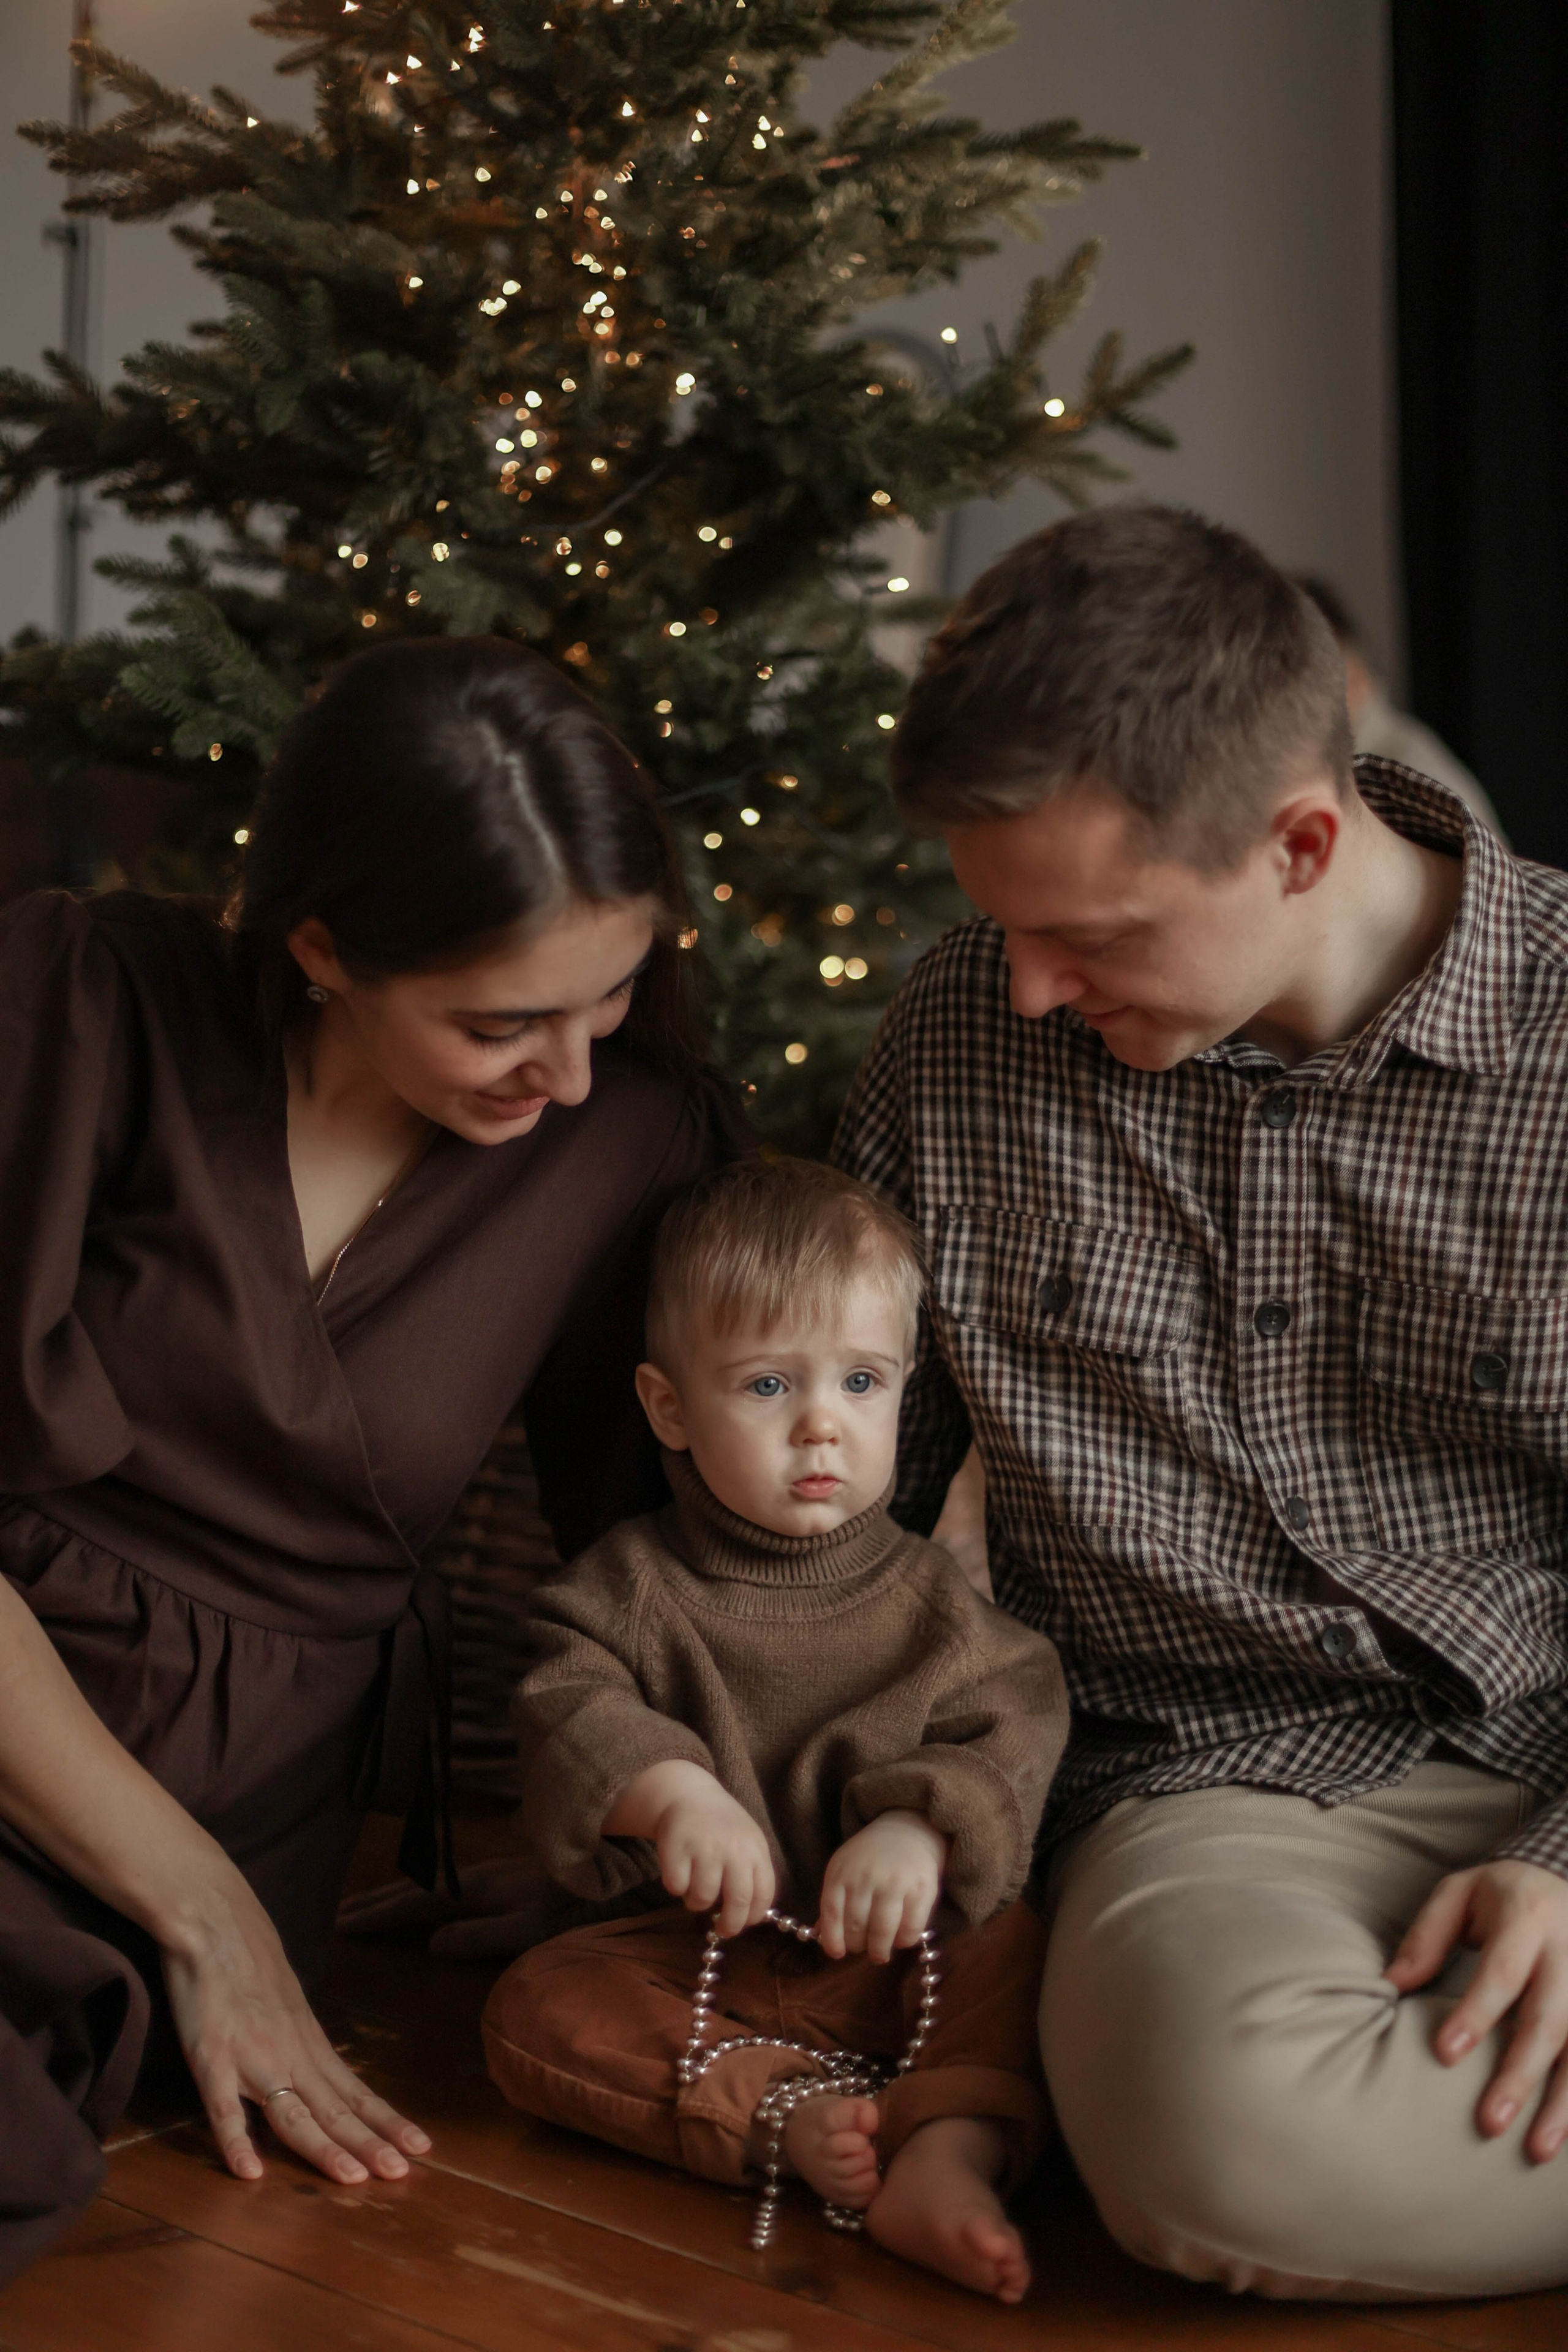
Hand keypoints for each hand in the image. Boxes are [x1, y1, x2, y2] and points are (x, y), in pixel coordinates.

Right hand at [161, 1879, 430, 2186]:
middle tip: (402, 2175)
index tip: (422, 2149)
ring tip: (353, 2181)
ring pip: (294, 2114)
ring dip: (323, 2150)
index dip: (387, 2122)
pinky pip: (224, 2107)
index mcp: (310, 2043)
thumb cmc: (248, 1961)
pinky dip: (236, 2141)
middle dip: (370, 2144)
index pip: (356, 2092)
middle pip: (335, 2109)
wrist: (213, 1918)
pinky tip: (249, 2173)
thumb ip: (302, 2041)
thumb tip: (321, 2070)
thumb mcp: (288, 2004)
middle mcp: (291, 2054)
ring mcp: (252, 2057)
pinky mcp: (211, 2057)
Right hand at [337, 1857, 582, 1959]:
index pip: (413, 1904)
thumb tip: (431, 1943)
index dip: (377, 1916)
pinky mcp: (499, 1880)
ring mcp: (487, 1877)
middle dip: (375, 1903)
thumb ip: (479, 1936)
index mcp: (475, 1891)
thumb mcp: (526, 1931)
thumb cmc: (569, 1911)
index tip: (341, 1926)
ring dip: (394, 1897)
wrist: (609, 1879)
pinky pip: (443, 1887)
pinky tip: (420, 1903)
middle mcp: (475, 1879)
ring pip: (427, 1887)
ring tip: (366, 1907)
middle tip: (337, 1916)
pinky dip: (419, 1895)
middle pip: (414, 1891)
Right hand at [603, 1759, 774, 1937]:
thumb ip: (753, 1875)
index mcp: (755, 1848)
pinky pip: (676, 1887)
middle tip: (722, 1930)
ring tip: (696, 1887)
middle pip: (737, 1901)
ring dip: (697, 1902)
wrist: (690, 1794)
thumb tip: (750, 1917)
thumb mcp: (748, 1843)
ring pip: (702, 1898)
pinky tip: (679, 1871)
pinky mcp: (676, 1846)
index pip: (764, 1893)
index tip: (744, 1923)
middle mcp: (732, 1848)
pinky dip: (676, 1886)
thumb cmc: (723, 1828)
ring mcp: (704, 1846)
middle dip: (730, 1925)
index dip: (754, 1916)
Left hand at [817, 1811, 947, 1962]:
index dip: (832, 1939)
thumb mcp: (845, 1868)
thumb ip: (834, 1900)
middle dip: (858, 1946)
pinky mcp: (922, 1889)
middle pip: (856, 1927)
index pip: (831, 1913)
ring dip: (879, 1950)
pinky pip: (911, 1928)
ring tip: (880, 1953)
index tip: (837, 1953)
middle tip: (863, 1948)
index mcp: (842, 1872)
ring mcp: (895, 1882)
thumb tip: (821, 1935)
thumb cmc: (871, 1855)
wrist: (908, 1829)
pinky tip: (901, 1939)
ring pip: (882, 1931)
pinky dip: (904, 1941)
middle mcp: (866, 1877)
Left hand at [1386, 1856, 1567, 2161]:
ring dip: (1563, 2104)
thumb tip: (1390, 1983)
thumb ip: (1426, 1936)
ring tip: (1537, 2151)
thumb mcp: (1458, 1894)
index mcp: (1527, 1917)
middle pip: (1547, 2020)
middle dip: (1520, 2075)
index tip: (1444, 2054)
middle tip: (1489, 2123)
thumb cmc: (1500, 1895)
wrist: (1564, 1877)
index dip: (1475, 2015)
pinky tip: (1567, 2135)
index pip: (1501, 1973)